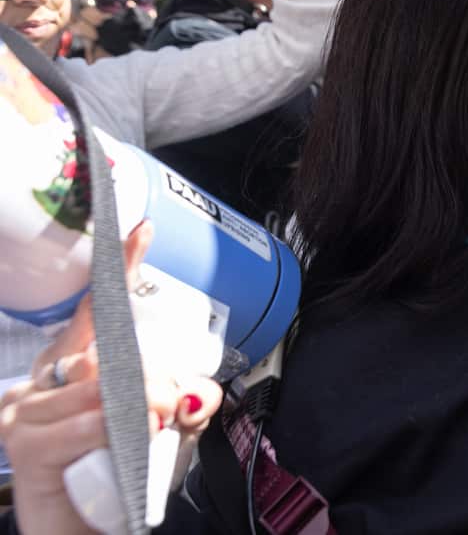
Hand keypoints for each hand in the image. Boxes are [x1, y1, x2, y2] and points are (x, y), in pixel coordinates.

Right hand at [0, 222, 222, 534]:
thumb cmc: (119, 483)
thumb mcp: (166, 438)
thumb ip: (187, 407)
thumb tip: (195, 392)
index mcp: (75, 371)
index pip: (95, 311)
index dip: (120, 269)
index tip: (143, 231)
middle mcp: (44, 383)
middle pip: (109, 354)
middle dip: (154, 379)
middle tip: (173, 406)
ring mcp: (28, 413)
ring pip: (97, 388)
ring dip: (139, 409)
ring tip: (154, 428)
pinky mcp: (25, 446)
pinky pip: (78, 425)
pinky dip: (107, 433)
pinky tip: (117, 443)